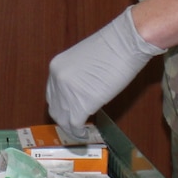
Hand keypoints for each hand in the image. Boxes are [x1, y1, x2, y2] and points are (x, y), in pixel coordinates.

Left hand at [46, 7, 164, 138]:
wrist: (125, 43)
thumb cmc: (113, 47)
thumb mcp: (84, 61)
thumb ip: (77, 76)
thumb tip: (82, 91)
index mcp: (56, 67)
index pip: (52, 93)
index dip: (61, 105)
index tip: (69, 111)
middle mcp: (57, 80)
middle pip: (54, 108)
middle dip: (64, 118)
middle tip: (74, 124)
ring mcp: (67, 93)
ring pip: (63, 119)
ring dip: (71, 128)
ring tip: (81, 131)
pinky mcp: (81, 104)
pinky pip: (75, 125)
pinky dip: (79, 133)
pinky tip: (86, 133)